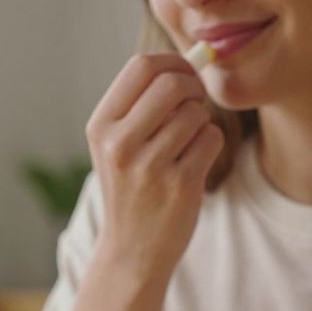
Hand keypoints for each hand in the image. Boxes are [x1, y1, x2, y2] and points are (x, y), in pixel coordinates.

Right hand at [85, 53, 223, 280]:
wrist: (131, 251)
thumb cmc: (131, 188)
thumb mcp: (116, 145)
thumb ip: (142, 102)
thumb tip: (192, 59)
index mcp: (100, 127)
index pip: (141, 66)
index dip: (172, 63)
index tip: (183, 76)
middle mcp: (119, 144)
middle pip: (172, 84)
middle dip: (192, 88)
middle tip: (193, 105)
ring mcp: (149, 167)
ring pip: (196, 113)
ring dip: (201, 122)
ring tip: (187, 144)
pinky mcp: (179, 185)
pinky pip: (211, 138)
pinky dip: (210, 144)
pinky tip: (194, 162)